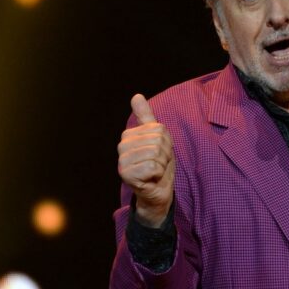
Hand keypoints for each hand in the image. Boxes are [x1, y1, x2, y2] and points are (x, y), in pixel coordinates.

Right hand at [117, 94, 174, 226]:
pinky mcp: (127, 175)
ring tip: (156, 171)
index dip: (166, 142)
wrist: (158, 192)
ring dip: (162, 164)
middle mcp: (122, 147)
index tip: (160, 154)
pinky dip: (158, 173)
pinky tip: (153, 178)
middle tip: (159, 164)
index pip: (158, 129)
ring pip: (155, 153)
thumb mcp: (157, 139)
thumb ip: (146, 118)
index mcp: (129, 136)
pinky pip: (152, 166)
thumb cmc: (159, 165)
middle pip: (157, 141)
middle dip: (165, 154)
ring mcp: (123, 162)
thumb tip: (136, 96)